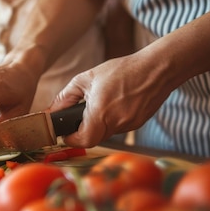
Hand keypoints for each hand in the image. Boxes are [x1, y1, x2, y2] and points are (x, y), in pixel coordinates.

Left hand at [49, 52, 173, 146]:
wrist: (156, 69)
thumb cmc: (122, 70)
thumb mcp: (87, 78)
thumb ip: (66, 96)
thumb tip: (53, 110)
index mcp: (101, 113)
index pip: (83, 140)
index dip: (72, 140)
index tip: (66, 134)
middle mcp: (116, 123)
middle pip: (94, 138)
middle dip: (83, 132)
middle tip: (78, 120)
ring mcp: (129, 125)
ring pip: (106, 133)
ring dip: (99, 124)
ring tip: (100, 105)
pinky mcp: (137, 124)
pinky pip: (118, 128)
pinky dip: (112, 120)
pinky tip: (115, 105)